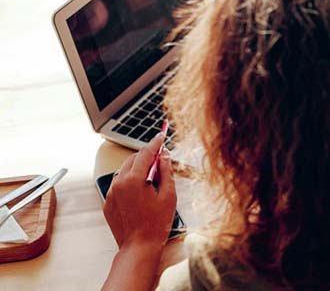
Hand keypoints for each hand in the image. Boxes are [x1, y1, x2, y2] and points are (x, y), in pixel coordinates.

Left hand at [103, 133, 176, 250]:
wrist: (139, 246)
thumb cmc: (156, 224)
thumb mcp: (168, 195)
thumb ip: (166, 172)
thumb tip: (164, 156)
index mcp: (134, 179)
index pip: (145, 153)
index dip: (155, 143)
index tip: (161, 136)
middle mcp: (119, 183)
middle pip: (133, 159)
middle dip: (146, 157)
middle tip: (160, 160)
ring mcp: (111, 193)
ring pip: (124, 171)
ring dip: (137, 169)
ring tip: (152, 180)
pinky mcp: (108, 203)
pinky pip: (119, 185)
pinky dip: (129, 182)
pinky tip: (141, 193)